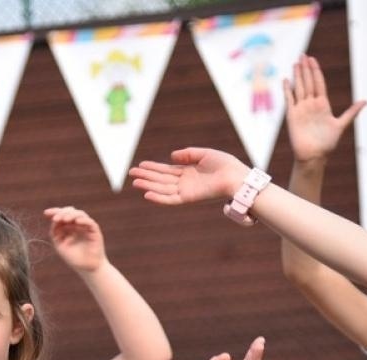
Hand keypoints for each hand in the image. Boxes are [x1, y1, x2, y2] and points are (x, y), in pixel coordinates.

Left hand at [44, 206, 105, 272]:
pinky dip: (83, 220)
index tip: (45, 213)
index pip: (62, 215)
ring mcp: (86, 227)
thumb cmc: (74, 258)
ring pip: (80, 214)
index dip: (54, 212)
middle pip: (70, 211)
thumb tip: (54, 220)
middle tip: (54, 218)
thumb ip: (55, 232)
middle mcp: (78, 224)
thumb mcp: (60, 244)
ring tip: (64, 220)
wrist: (87, 269)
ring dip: (71, 215)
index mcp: (69, 227)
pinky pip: (89, 222)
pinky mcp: (95, 231)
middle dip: (61, 213)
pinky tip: (77, 222)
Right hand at [130, 147, 250, 206]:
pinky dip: (159, 198)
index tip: (140, 164)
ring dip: (148, 186)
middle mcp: (185, 183)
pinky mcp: (189, 198)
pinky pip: (170, 199)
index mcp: (188, 172)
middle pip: (161, 179)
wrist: (235, 176)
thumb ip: (188, 154)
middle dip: (146, 176)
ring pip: (162, 189)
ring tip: (135, 182)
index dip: (153, 167)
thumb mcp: (204, 153)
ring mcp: (186, 191)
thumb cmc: (224, 164)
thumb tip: (171, 156)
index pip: (166, 170)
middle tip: (131, 173)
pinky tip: (147, 194)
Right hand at [285, 55, 364, 164]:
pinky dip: (287, 90)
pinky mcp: (292, 116)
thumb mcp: (341, 125)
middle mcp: (311, 104)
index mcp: (323, 104)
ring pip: (299, 87)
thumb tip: (365, 101)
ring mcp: (301, 109)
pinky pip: (289, 100)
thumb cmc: (327, 143)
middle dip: (306, 68)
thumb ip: (351, 112)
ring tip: (295, 63)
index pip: (319, 83)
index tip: (312, 60)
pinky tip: (286, 80)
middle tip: (303, 55)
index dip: (315, 71)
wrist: (313, 156)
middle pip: (308, 82)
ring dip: (297, 75)